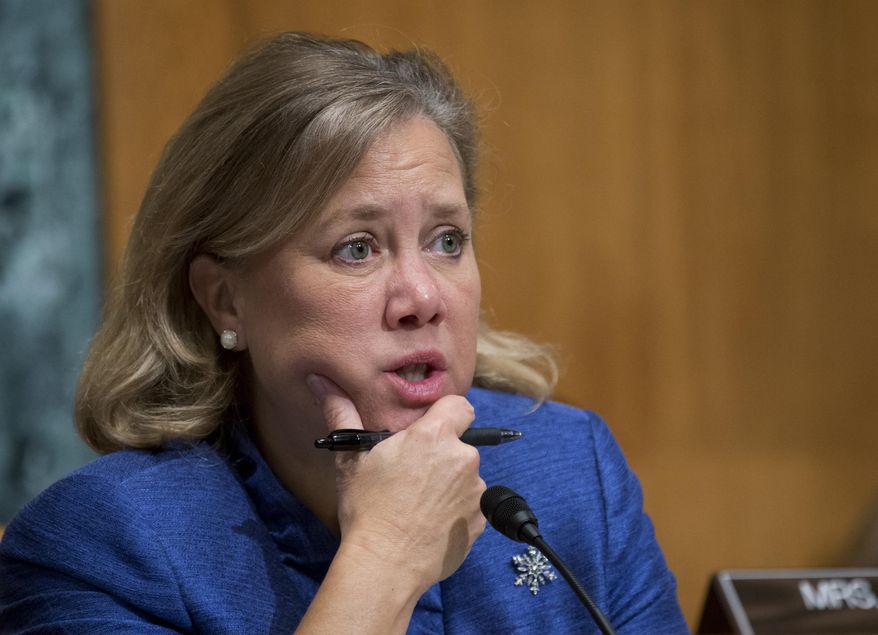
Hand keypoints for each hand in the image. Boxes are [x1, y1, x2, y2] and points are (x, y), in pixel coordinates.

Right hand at [307, 374, 485, 588]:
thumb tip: (320, 381)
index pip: (459, 405)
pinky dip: (455, 512)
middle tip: (412, 476)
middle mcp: (463, 458)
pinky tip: (430, 523)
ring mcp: (476, 491)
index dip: (446, 414)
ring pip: (465, 477)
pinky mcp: (480, 521)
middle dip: (441, 456)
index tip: (429, 430)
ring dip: (449, 485)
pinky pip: (471, 507)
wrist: (384, 564)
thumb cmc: (366, 508)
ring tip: (419, 505)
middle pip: (460, 444)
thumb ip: (341, 412)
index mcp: (435, 436)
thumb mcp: (351, 456)